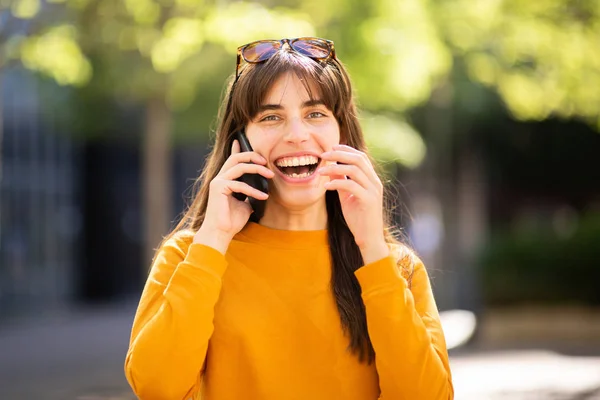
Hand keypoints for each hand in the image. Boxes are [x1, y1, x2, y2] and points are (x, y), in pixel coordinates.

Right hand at [194, 140, 273, 253]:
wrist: (221, 233)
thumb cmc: (232, 220)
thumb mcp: (246, 204)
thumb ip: (250, 193)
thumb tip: (263, 190)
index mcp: (226, 179)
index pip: (232, 159)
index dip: (237, 148)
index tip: (243, 140)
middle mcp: (220, 178)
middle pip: (236, 157)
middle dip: (253, 156)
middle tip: (266, 162)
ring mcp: (218, 182)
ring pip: (239, 166)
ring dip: (257, 169)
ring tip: (270, 175)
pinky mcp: (218, 188)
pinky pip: (239, 184)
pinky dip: (253, 190)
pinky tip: (263, 196)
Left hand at [318, 145, 388, 263]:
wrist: (369, 239)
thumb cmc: (358, 219)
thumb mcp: (347, 197)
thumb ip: (342, 182)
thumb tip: (331, 169)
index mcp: (372, 180)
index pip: (361, 157)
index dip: (346, 149)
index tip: (331, 147)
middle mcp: (375, 182)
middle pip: (358, 159)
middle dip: (339, 154)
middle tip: (323, 155)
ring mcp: (373, 191)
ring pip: (354, 170)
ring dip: (334, 168)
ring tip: (320, 171)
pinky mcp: (369, 200)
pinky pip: (351, 185)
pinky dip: (337, 183)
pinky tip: (326, 187)